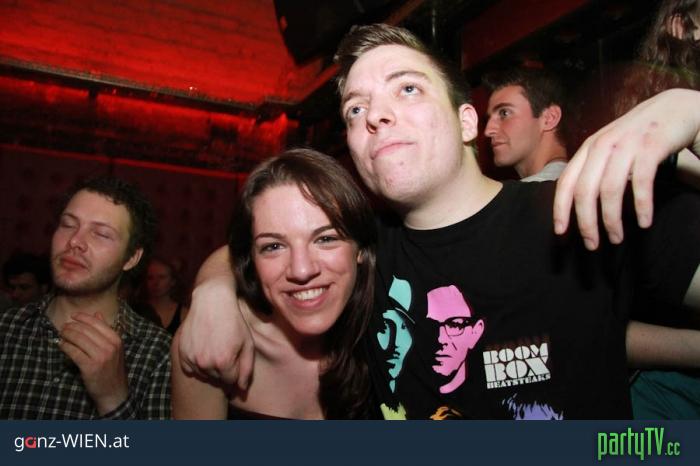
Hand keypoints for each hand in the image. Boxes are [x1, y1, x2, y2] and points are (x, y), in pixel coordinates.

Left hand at [58, 312, 127, 414]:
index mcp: (116, 340)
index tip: (73, 316)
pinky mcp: (89, 367)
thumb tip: (97, 314)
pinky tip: (61, 345)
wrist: (114, 391)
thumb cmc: (112, 369)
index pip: (97, 323)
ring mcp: (100, 356)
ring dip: (67, 335)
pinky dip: (65, 346)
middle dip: (72, 326)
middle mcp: (110, 346)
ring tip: (61, 334)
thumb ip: (106, 331)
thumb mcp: (114, 348)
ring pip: (78, 339)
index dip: (83, 317)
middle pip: (86, 330)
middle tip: (64, 327)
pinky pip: (73, 352)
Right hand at [178, 275, 254, 388]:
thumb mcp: (247, 344)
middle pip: (217, 379)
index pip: (231, 381)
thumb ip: (247, 369)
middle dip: (223, 369)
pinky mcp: (182, 352)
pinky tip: (203, 349)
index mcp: (224, 363)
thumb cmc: (234, 322)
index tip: (235, 356)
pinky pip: (190, 368)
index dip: (235, 370)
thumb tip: (242, 388)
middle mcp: (206, 364)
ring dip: (209, 367)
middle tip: (225, 349)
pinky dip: (196, 363)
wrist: (212, 301)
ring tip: (214, 348)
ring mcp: (192, 358)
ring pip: (203, 374)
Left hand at [554, 89, 699, 249]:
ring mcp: (626, 145)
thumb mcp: (610, 148)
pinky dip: (641, 206)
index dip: (560, 209)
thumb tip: (578, 205)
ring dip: (612, 220)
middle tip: (592, 245)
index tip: (561, 233)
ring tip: (617, 238)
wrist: (676, 107)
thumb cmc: (639, 135)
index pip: (566, 182)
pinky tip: (644, 223)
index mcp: (589, 148)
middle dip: (586, 223)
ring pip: (610, 190)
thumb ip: (594, 169)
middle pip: (585, 191)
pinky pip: (641, 183)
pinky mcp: (651, 146)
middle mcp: (603, 145)